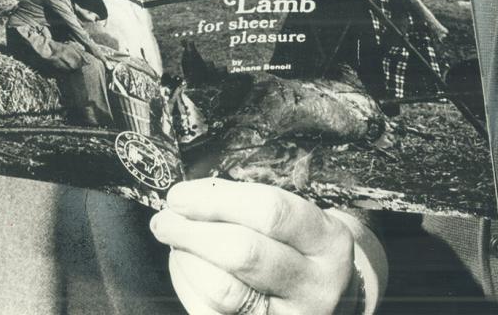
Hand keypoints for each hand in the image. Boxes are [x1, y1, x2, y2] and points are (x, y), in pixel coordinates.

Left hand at [151, 178, 356, 314]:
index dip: (217, 200)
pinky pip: (209, 313)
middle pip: (244, 254)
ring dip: (185, 260)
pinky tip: (184, 267)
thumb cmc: (303, 248)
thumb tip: (191, 198)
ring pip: (223, 291)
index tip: (179, 195)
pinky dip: (187, 286)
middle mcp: (315, 285)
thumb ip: (252, 205)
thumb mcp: (299, 220)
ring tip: (174, 242)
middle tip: (165, 219)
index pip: (270, 211)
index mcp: (328, 241)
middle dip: (193, 232)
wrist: (332, 299)